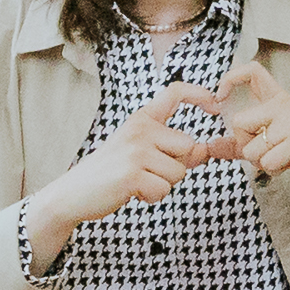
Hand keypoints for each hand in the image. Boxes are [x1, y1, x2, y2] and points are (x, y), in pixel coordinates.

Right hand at [40, 86, 239, 228]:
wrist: (74, 193)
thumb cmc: (111, 172)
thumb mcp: (141, 153)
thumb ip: (172, 150)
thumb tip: (204, 150)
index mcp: (141, 118)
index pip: (175, 92)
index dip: (200, 94)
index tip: (215, 106)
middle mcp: (140, 129)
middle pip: (188, 147)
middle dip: (176, 166)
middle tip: (147, 171)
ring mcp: (135, 150)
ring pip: (179, 172)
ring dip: (163, 184)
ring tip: (137, 181)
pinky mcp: (132, 174)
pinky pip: (164, 189)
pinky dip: (152, 197)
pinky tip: (132, 192)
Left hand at [206, 58, 289, 189]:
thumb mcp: (274, 139)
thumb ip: (241, 142)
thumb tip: (210, 147)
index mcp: (279, 98)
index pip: (253, 72)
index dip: (230, 78)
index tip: (220, 97)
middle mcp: (284, 105)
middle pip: (239, 121)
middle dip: (245, 144)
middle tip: (266, 150)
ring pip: (251, 148)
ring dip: (262, 162)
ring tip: (282, 157)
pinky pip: (267, 162)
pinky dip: (274, 170)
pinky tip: (289, 163)